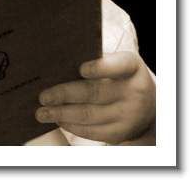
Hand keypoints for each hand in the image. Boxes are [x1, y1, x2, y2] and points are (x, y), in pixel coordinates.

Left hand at [35, 52, 154, 144]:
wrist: (149, 102)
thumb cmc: (119, 75)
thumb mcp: (114, 62)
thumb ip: (92, 59)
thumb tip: (55, 61)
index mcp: (131, 67)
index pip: (117, 66)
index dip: (100, 68)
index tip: (81, 69)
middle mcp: (134, 91)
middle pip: (95, 93)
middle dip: (65, 95)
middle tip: (43, 97)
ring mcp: (129, 115)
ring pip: (90, 115)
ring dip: (62, 114)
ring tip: (41, 112)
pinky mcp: (121, 132)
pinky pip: (93, 132)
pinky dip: (72, 126)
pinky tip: (58, 120)